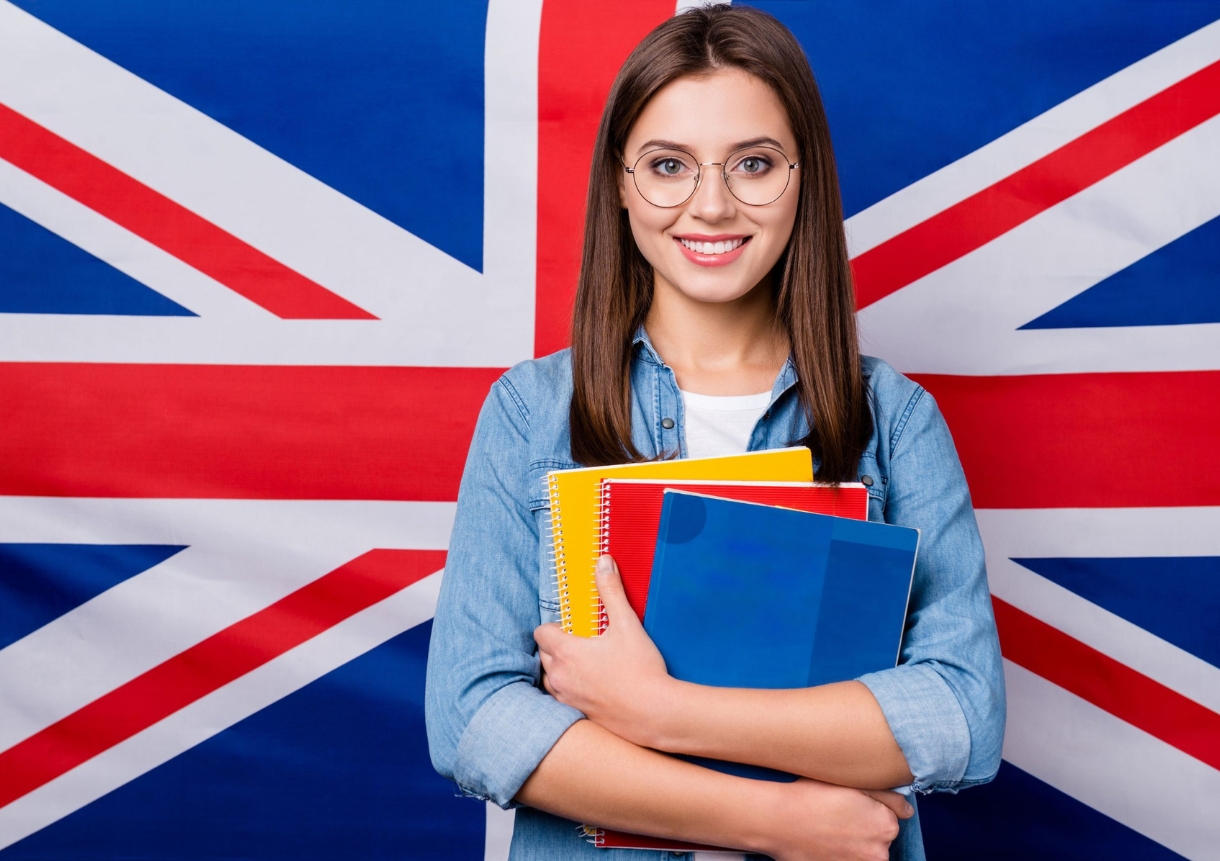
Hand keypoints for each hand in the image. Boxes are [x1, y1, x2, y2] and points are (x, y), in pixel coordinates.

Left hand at [534, 555, 670, 743]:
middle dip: (557, 646)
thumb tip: (603, 561)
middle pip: (544, 654)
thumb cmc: (640, 669)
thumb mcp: (626, 623)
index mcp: (566, 653)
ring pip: (550, 678)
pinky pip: (560, 698)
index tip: (573, 627)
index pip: (541, 632)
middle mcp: (559, 677)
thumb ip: (611, 591)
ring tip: (586, 665)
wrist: (654, 713)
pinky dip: (569, 689)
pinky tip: (592, 686)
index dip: (555, 626)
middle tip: (582, 643)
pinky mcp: (576, 715)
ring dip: (560, 669)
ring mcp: (566, 699)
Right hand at [752, 778, 912, 860]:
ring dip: (851, 845)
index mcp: (886, 825)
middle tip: (835, 818)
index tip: (848, 806)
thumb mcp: (852, 784)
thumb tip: (908, 811)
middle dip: (862, 830)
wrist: (778, 820)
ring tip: (828, 831)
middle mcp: (879, 852)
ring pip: (863, 853)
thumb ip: (888, 797)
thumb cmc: (811, 796)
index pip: (888, 820)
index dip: (868, 811)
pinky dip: (840, 855)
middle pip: (878, 840)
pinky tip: (824, 843)